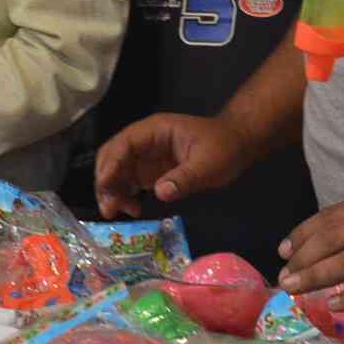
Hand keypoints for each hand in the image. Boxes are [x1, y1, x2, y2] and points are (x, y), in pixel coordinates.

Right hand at [93, 112, 253, 216]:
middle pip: (113, 157)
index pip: (123, 145)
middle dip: (106, 181)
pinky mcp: (151, 170)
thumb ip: (184, 178)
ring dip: (113, 191)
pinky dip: (126, 195)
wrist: (238, 145)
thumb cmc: (223, 148)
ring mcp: (146, 156)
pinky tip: (132, 210)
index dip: (111, 165)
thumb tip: (159, 193)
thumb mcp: (208, 164)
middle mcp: (144, 142)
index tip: (105, 187)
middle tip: (108, 207)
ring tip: (118, 212)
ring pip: (118, 172)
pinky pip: (130, 182)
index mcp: (154, 131)